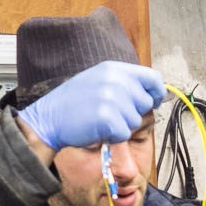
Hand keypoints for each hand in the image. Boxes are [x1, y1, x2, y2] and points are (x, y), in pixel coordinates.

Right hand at [19, 60, 166, 153]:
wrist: (49, 118)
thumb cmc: (74, 103)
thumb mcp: (99, 81)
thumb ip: (125, 83)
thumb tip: (155, 92)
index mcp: (114, 69)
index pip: (153, 78)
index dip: (157, 92)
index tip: (153, 101)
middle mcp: (115, 80)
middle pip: (146, 102)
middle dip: (133, 113)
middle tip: (110, 113)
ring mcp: (111, 98)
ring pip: (136, 121)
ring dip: (121, 126)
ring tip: (100, 120)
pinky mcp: (107, 118)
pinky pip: (124, 134)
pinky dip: (114, 137)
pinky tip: (98, 130)